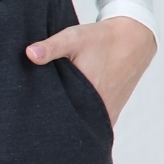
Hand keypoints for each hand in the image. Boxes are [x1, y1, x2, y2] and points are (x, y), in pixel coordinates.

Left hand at [25, 15, 156, 125]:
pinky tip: (71, 114)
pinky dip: (83, 121)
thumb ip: (51, 47)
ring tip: (53, 118)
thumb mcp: (74, 38)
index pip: (59, 115)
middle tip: (39, 118)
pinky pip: (94, 124)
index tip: (32, 115)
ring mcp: (107, 114)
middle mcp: (99, 108)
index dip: (44, 117)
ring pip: (83, 126)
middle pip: (70, 124)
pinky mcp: (111, 113)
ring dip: (70, 123)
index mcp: (87, 93)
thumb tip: (29, 54)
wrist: (134, 40)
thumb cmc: (102, 39)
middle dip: (55, 123)